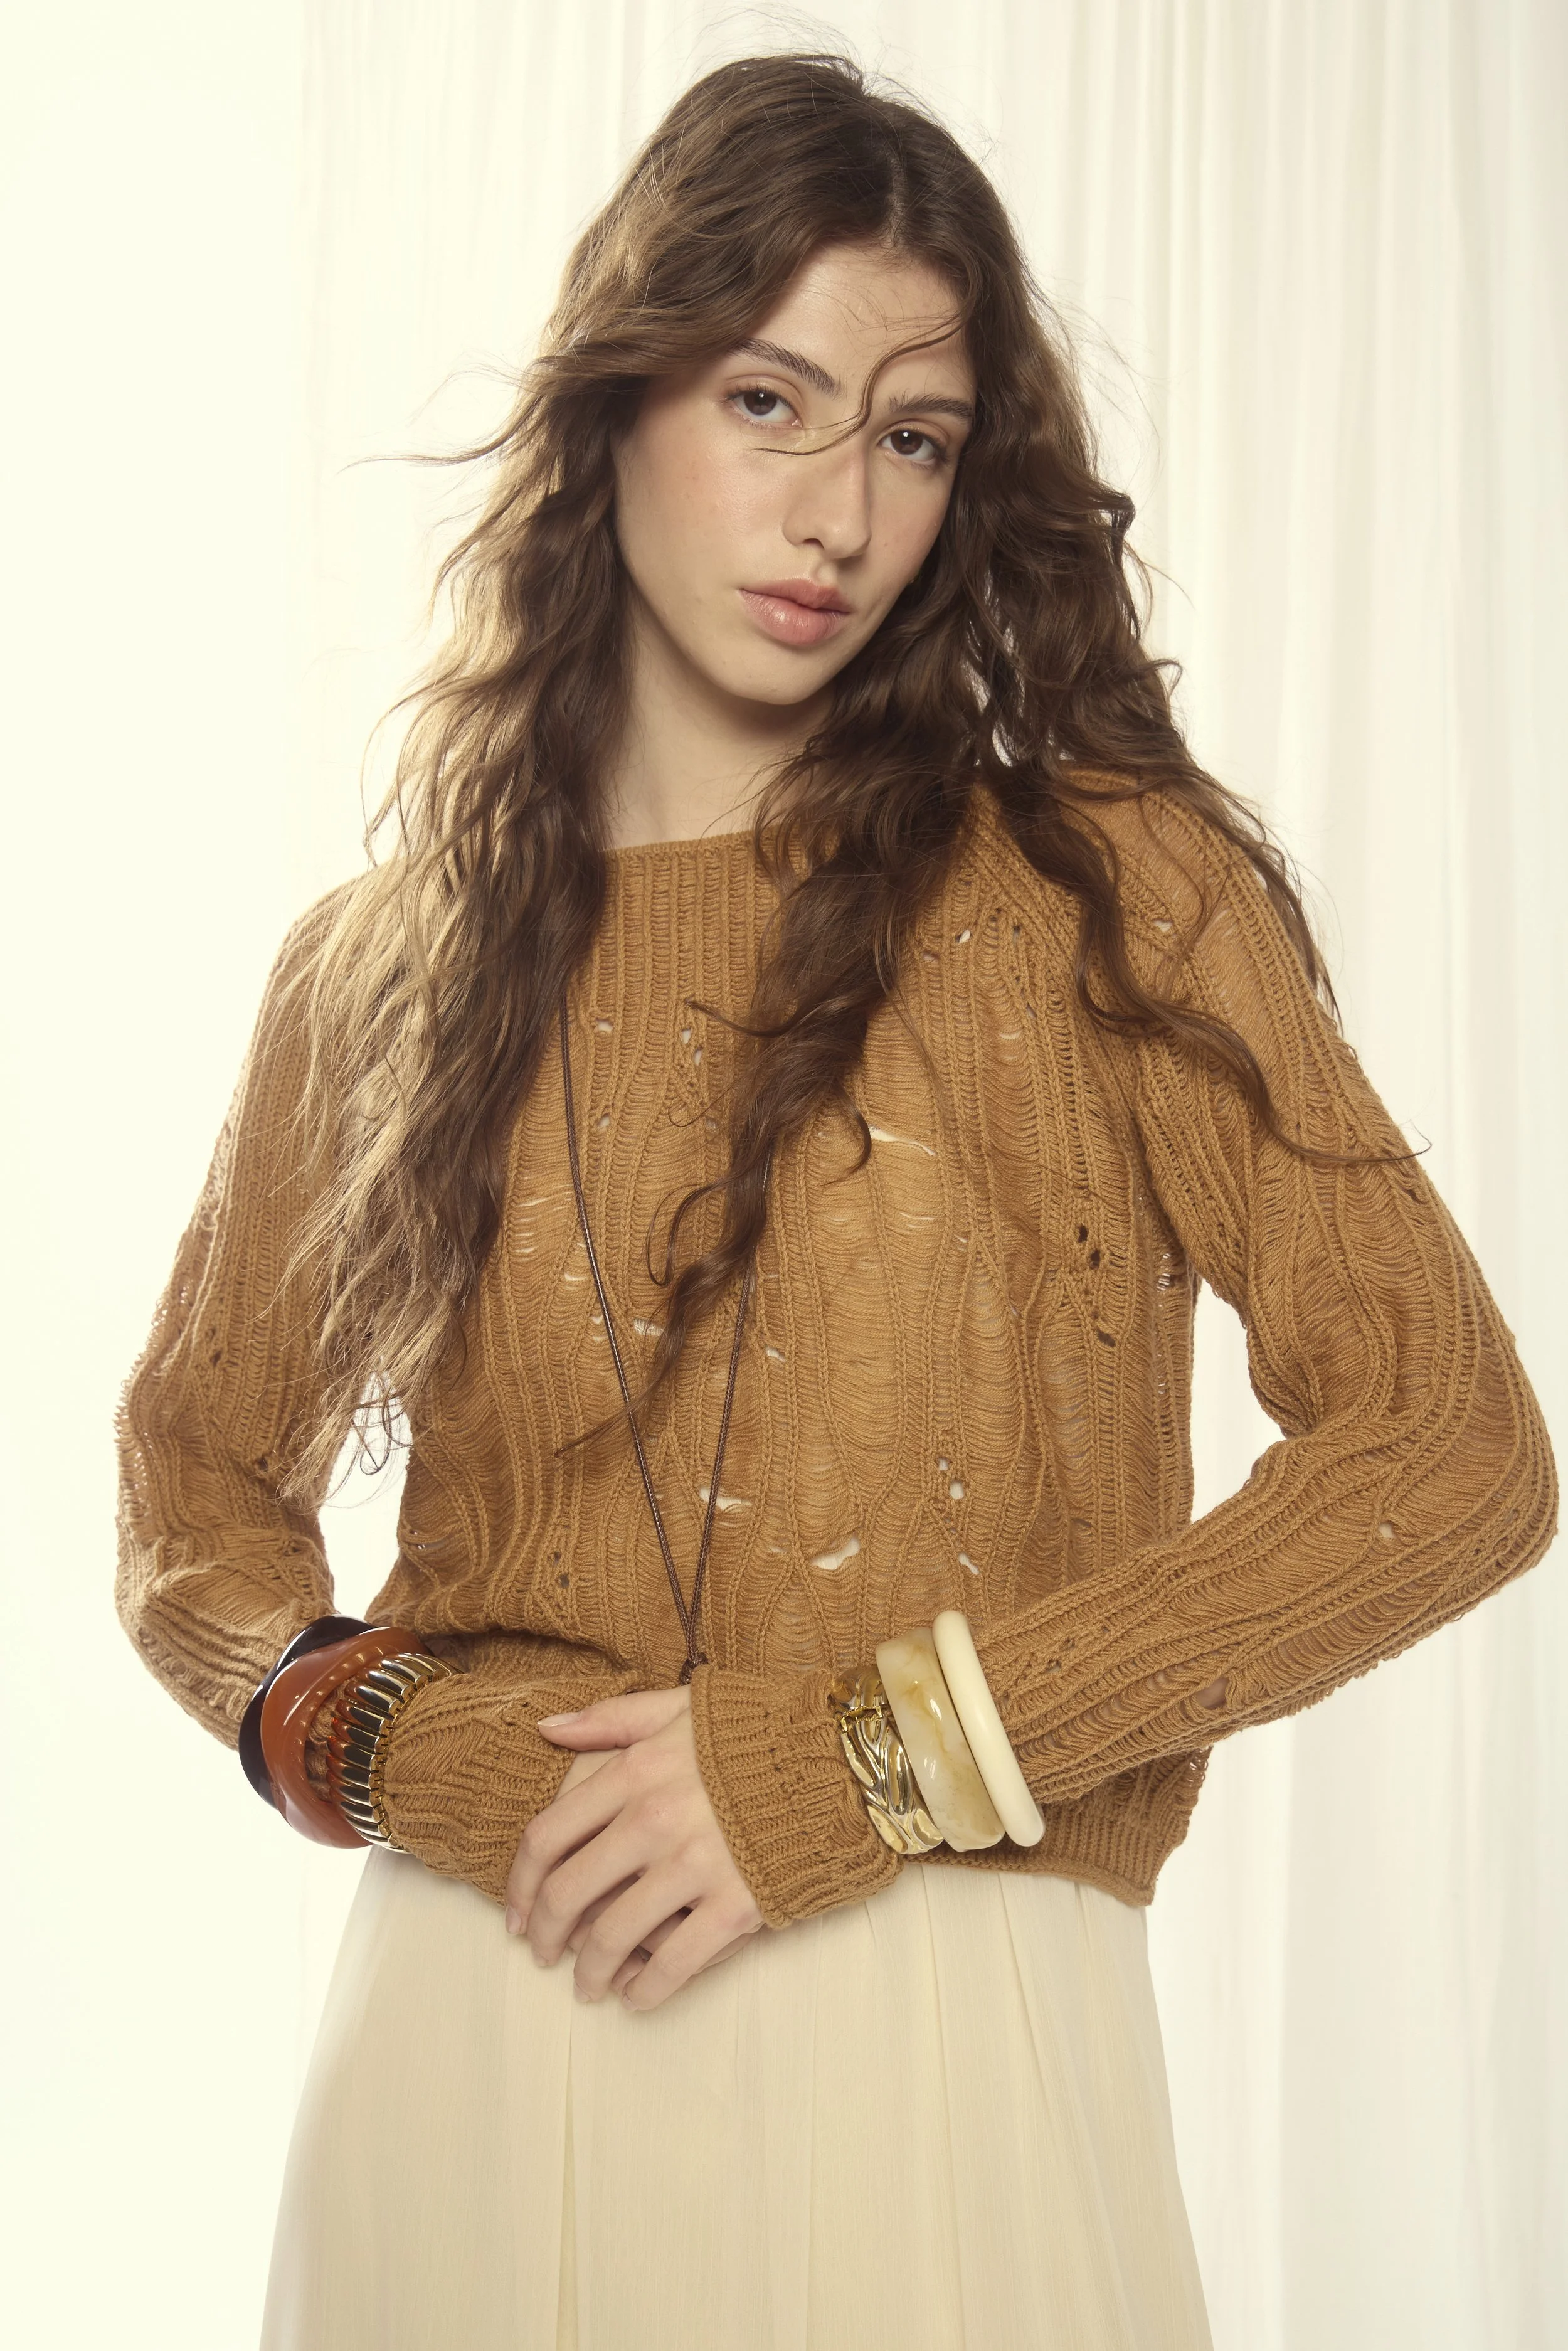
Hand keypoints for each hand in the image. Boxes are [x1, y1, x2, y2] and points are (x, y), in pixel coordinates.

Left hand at [504, 1687, 762, 2010]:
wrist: (841, 1758)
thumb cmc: (755, 1732)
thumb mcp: (677, 1707)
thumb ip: (608, 1718)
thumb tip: (546, 1727)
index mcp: (633, 1772)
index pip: (548, 1836)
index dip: (521, 1883)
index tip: (518, 1913)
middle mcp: (653, 1821)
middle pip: (570, 1894)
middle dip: (547, 1935)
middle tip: (544, 1956)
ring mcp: (694, 1867)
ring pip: (613, 1937)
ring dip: (589, 1972)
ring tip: (587, 1986)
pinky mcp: (736, 1905)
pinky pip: (673, 1964)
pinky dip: (645, 1991)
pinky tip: (635, 1998)